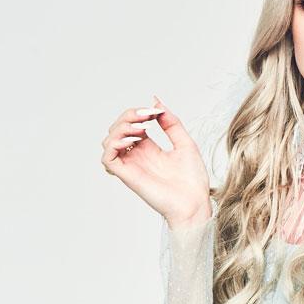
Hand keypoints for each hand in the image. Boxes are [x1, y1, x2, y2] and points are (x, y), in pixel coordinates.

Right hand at [101, 95, 211, 225]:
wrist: (195, 202)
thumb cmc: (193, 179)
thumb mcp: (185, 142)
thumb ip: (171, 122)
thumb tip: (156, 102)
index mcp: (149, 148)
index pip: (131, 124)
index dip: (139, 112)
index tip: (156, 111)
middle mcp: (137, 156)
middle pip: (117, 129)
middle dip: (129, 116)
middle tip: (147, 117)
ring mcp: (131, 165)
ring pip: (108, 141)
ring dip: (120, 128)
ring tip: (140, 128)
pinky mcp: (128, 176)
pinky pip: (107, 159)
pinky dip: (113, 145)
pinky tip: (131, 140)